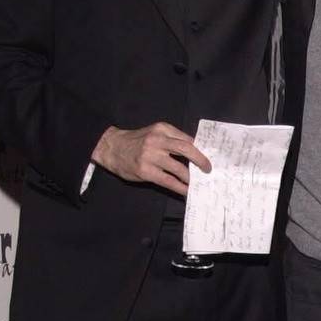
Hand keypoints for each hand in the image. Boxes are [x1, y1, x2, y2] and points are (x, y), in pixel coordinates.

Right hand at [92, 123, 211, 194]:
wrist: (111, 148)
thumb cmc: (136, 141)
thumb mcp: (154, 133)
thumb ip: (172, 139)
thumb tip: (195, 151)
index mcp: (162, 129)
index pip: (187, 139)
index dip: (200, 149)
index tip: (209, 157)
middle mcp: (157, 140)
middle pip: (186, 149)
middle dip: (201, 160)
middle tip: (208, 169)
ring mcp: (151, 156)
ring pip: (179, 168)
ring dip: (191, 178)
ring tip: (198, 183)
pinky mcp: (146, 171)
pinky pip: (168, 181)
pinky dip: (180, 188)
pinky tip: (186, 191)